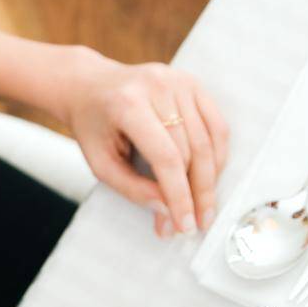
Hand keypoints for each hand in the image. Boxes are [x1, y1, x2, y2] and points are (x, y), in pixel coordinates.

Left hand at [60, 51, 229, 238]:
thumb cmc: (93, 127)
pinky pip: (217, 125)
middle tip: (196, 224)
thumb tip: (168, 211)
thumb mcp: (100, 162)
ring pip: (208, 140)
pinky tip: (209, 178)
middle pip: (191, 150)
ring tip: (203, 208)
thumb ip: (132, 188)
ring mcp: (179, 81)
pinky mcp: (193, 83)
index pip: (166, 157)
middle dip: (197, 193)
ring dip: (210, 179)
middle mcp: (157, 87)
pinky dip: (217, 155)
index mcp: (128, 105)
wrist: (90, 87)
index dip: (179, 195)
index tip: (184, 225)